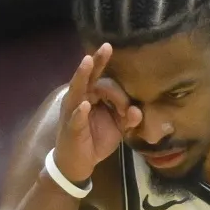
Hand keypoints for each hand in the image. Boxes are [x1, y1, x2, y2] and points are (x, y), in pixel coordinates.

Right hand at [53, 45, 143, 181]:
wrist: (79, 163)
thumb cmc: (96, 140)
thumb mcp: (117, 128)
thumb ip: (129, 118)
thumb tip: (138, 110)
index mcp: (91, 96)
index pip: (104, 81)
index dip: (118, 89)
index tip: (127, 103)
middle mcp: (80, 99)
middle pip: (89, 78)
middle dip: (97, 62)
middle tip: (107, 46)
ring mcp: (73, 112)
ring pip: (77, 91)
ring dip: (82, 76)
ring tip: (88, 61)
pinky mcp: (71, 128)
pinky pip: (75, 118)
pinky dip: (80, 112)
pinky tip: (84, 105)